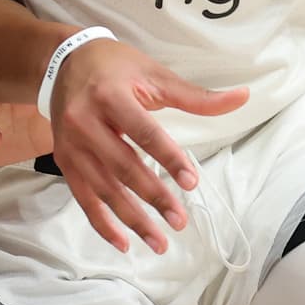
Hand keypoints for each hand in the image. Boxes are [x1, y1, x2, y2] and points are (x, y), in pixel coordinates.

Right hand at [48, 39, 248, 254]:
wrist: (64, 62)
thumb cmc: (115, 66)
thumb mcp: (155, 74)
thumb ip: (196, 96)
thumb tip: (241, 98)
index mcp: (110, 96)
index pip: (144, 133)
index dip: (169, 159)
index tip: (191, 182)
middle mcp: (85, 121)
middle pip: (123, 166)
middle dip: (153, 198)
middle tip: (179, 221)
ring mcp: (72, 144)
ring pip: (104, 189)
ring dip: (132, 219)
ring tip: (159, 240)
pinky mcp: (64, 160)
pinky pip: (83, 198)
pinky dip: (102, 223)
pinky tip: (124, 242)